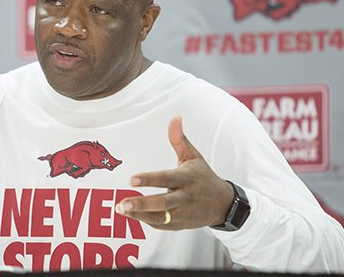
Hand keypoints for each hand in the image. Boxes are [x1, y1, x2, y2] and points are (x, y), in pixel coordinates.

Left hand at [115, 116, 233, 229]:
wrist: (223, 204)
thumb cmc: (203, 177)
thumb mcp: (193, 157)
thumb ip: (179, 139)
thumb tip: (175, 118)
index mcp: (186, 178)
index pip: (165, 178)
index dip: (148, 179)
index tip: (131, 179)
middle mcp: (185, 197)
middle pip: (162, 203)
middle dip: (141, 204)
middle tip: (122, 203)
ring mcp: (182, 213)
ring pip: (160, 217)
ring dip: (139, 215)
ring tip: (121, 209)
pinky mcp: (180, 225)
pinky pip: (161, 225)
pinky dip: (146, 221)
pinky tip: (132, 215)